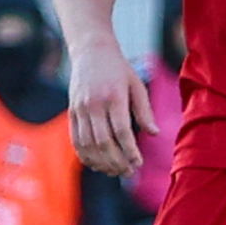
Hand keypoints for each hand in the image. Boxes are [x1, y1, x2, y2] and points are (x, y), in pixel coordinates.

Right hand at [68, 40, 154, 176]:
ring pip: (87, 143)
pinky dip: (85, 155)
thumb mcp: (137, 85)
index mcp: (114, 97)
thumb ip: (144, 111)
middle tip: (128, 172)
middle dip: (116, 161)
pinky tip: (96, 164)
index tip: (138, 163)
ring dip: (100, 161)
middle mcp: (94, 104)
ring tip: (113, 172)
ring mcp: (80, 109)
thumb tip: (154, 134)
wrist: (91, 51)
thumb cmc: (119, 70)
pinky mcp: (71, 112)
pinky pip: (76, 139)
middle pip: (103, 141)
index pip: (121, 131)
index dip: (129, 150)